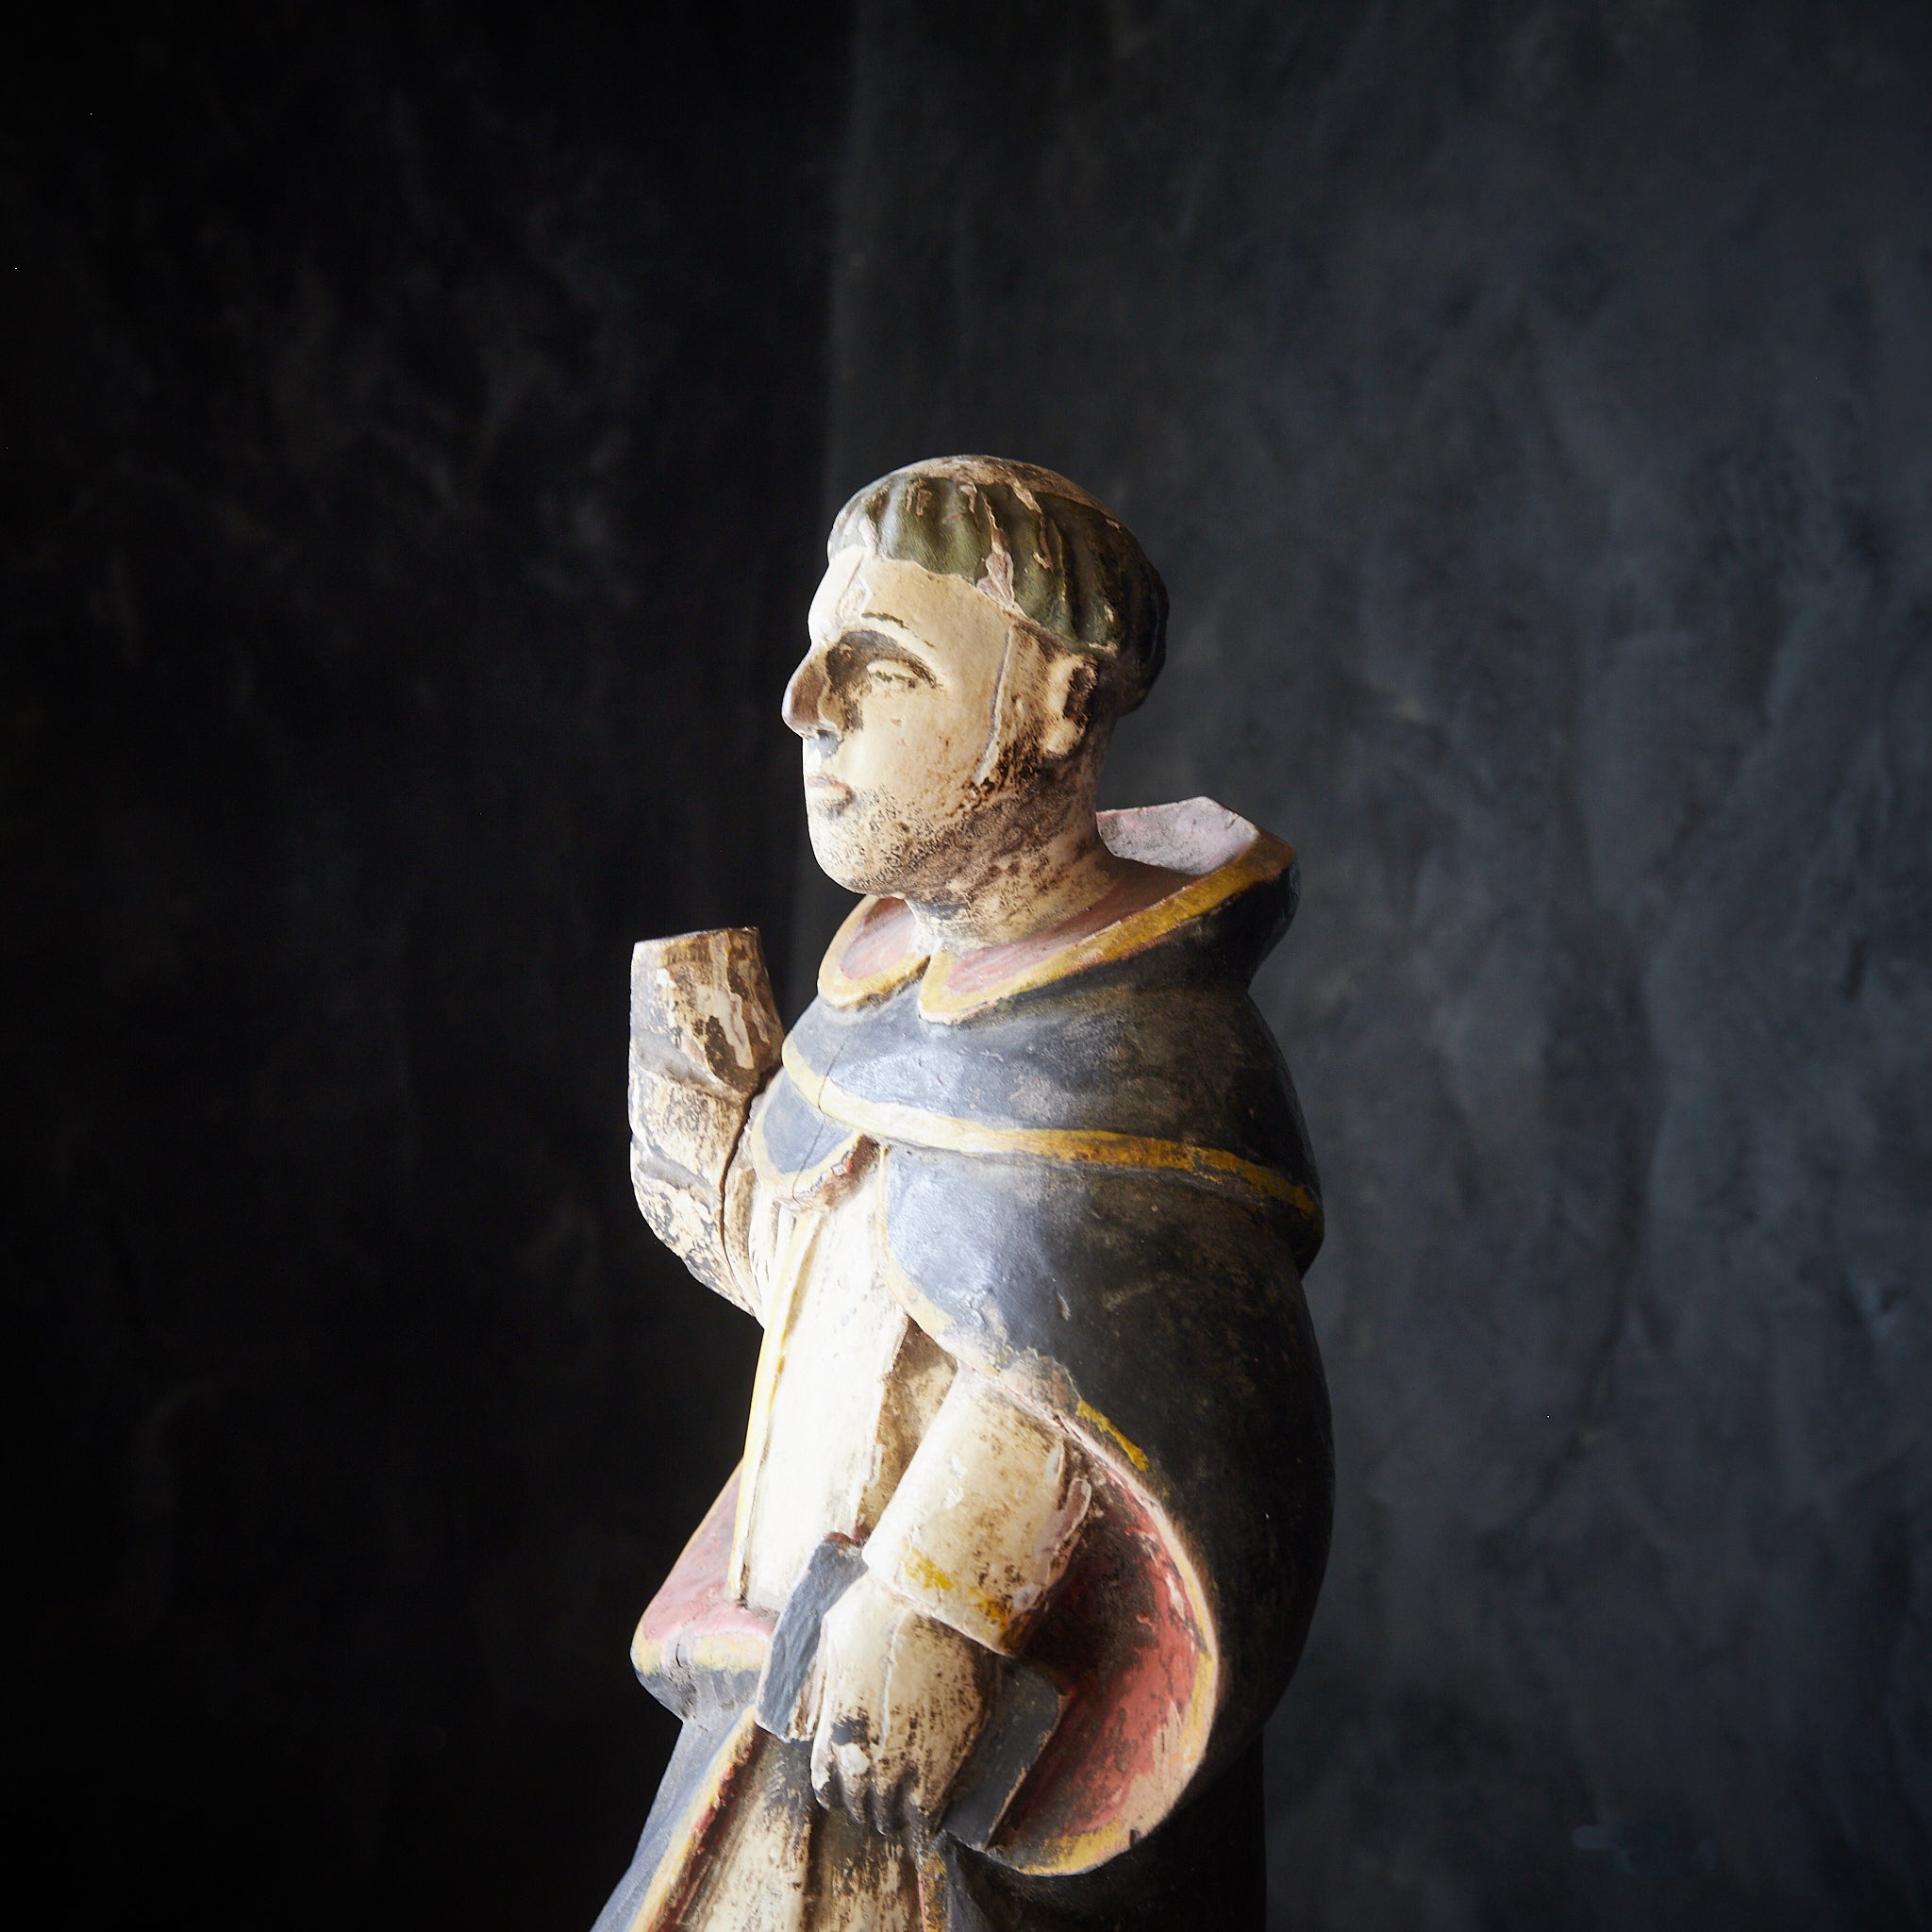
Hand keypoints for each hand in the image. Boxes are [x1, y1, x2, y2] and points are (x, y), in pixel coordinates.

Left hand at [807, 1568, 989, 1833]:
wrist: (941, 1604)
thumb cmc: (884, 1607)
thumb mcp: (833, 1634)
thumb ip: (820, 1681)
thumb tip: (808, 1715)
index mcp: (834, 1730)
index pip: (826, 1786)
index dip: (838, 1788)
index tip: (849, 1784)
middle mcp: (864, 1759)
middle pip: (860, 1804)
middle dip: (869, 1802)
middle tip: (883, 1792)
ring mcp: (905, 1767)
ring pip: (894, 1815)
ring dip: (898, 1813)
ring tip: (908, 1805)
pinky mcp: (945, 1766)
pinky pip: (930, 1814)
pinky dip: (929, 1820)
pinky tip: (933, 1813)